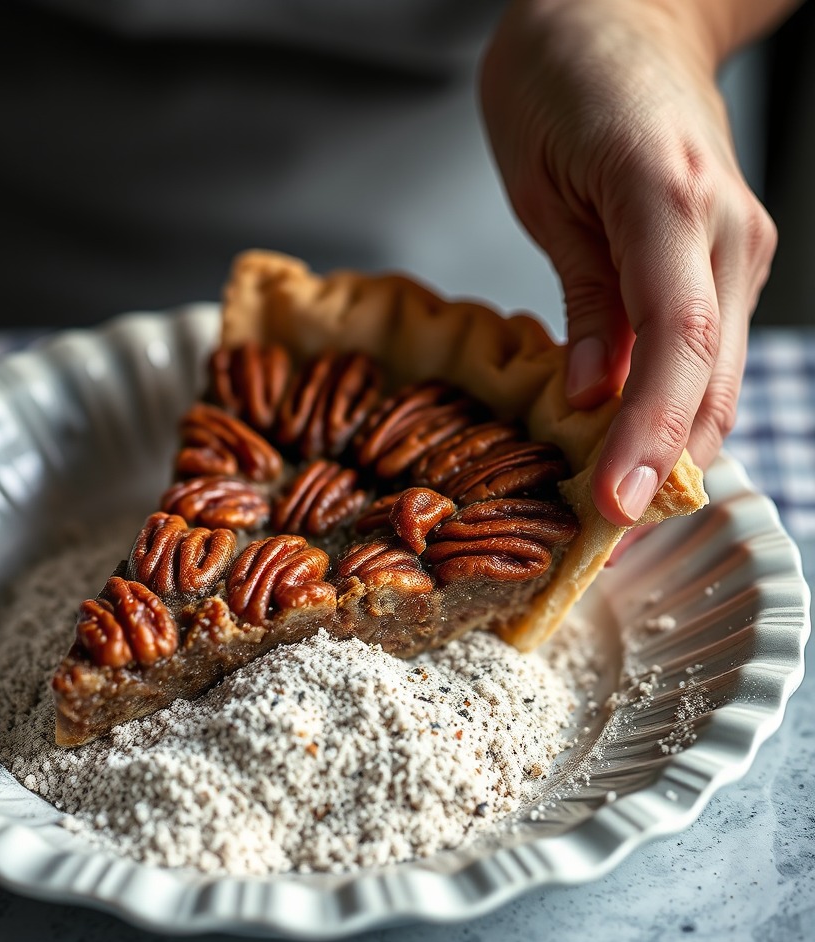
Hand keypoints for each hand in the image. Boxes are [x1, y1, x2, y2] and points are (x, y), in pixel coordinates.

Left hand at [481, 0, 777, 526]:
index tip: (611, 508)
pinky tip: (638, 449)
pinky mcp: (728, 259)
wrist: (624, 12)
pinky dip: (677, 411)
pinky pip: (707, 353)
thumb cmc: (566, 79)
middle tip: (604, 547)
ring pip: (717, 377)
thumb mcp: (544, 186)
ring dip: (674, 452)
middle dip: (662, 469)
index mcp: (667, 202)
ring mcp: (738, 246)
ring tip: (615, 517)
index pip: (674, 344)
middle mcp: (725, 231)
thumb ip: (582, 296)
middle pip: (709, 379)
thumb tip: (589, 397)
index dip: (647, 436)